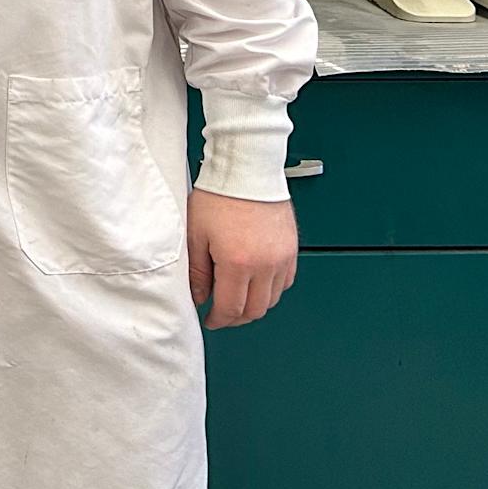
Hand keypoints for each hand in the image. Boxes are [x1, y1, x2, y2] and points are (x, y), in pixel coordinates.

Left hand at [186, 187, 297, 328]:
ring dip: (255, 304)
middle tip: (222, 314)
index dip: (219, 320)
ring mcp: (282, 258)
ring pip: (273, 299)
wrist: (247, 168)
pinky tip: (257, 282)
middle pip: (255, 310)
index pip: (231, 309)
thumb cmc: (219, 194)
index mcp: (238, 262)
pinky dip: (272, 289)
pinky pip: (285, 282)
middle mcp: (265, 264)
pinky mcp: (292, 249)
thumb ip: (198, 271)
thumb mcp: (196, 233)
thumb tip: (200, 296)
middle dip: (236, 317)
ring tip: (237, 297)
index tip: (211, 320)